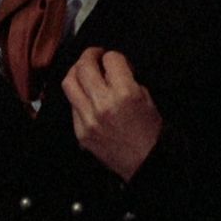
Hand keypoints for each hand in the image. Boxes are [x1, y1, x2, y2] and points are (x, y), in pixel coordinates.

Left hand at [62, 47, 162, 181]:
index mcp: (125, 93)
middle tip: (96, 56)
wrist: (146, 165)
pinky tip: (86, 96)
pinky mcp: (80, 131)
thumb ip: (128, 80)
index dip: (114, 57)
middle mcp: (103, 103)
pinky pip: (71, 105)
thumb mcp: (147, 98)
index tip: (116, 62)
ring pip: (69, 82)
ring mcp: (88, 118)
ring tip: (85, 72)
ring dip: (76, 72)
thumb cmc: (152, 132)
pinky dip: (77, 95)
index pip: (111, 58)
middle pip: (84, 65)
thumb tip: (112, 69)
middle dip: (90, 55)